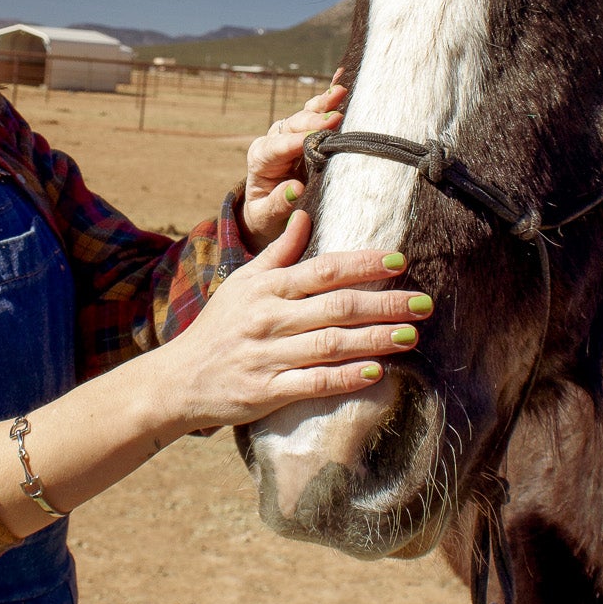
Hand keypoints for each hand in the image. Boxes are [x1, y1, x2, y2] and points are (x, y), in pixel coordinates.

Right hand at [155, 209, 426, 431]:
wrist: (179, 378)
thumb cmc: (218, 326)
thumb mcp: (243, 283)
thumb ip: (278, 252)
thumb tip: (305, 212)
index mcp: (267, 288)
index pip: (323, 270)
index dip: (363, 264)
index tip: (399, 261)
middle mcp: (270, 318)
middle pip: (336, 306)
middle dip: (383, 303)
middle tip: (423, 302)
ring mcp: (269, 356)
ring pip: (331, 344)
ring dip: (375, 339)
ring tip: (411, 335)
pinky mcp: (268, 391)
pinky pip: (313, 383)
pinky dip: (345, 377)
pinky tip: (376, 373)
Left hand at [240, 72, 346, 248]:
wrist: (268, 213)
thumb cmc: (266, 216)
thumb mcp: (265, 217)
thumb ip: (277, 204)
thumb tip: (295, 189)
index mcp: (261, 158)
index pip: (278, 147)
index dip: (297, 141)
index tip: (315, 138)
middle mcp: (275, 140)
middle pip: (294, 125)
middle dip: (314, 121)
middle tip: (336, 119)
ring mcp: (291, 133)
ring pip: (306, 113)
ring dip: (324, 102)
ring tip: (341, 92)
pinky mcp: (305, 132)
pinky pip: (316, 110)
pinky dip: (328, 95)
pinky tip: (340, 78)